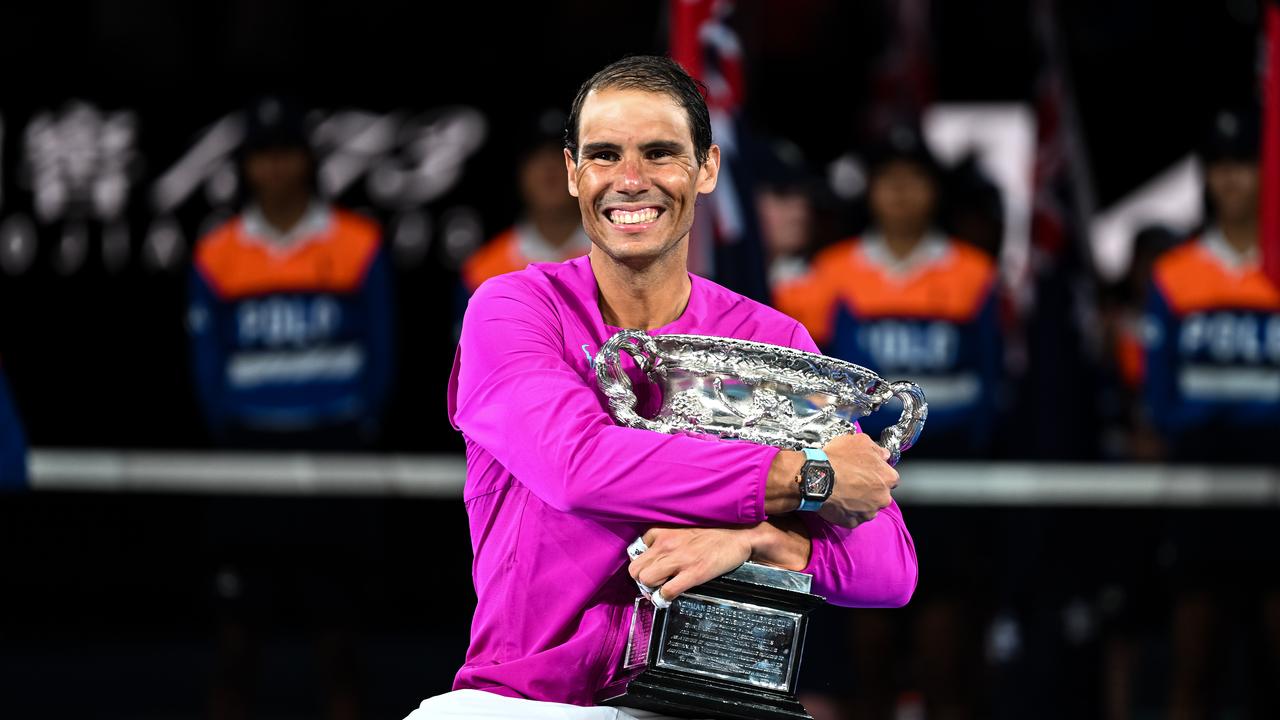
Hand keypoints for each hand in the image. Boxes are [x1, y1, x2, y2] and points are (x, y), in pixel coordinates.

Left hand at [628, 526, 753, 602]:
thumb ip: (666, 537)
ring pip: (645, 580)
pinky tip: (670, 597)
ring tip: (661, 590)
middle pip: (635, 569)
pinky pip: (666, 591)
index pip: (635, 550)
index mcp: (661, 531)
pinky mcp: (692, 573)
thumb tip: (654, 555)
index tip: (650, 568)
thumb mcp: (682, 527)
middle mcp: (665, 544)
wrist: (738, 535)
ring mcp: (678, 559)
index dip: (642, 563)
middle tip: (653, 583)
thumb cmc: (712, 531)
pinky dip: (664, 598)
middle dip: (641, 579)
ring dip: (651, 589)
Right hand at [817, 432, 898, 528]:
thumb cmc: (839, 458)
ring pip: (868, 507)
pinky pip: (854, 517)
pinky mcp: (854, 522)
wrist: (817, 478)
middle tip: (854, 482)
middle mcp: (883, 497)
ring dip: (860, 502)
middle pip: (881, 494)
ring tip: (845, 493)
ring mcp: (869, 512)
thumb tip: (883, 455)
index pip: (890, 477)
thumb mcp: (860, 441)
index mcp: (888, 477)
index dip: (878, 473)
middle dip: (870, 489)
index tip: (867, 471)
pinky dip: (848, 511)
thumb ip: (877, 449)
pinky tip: (839, 502)